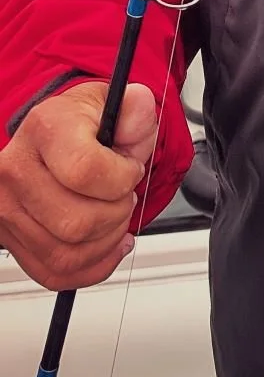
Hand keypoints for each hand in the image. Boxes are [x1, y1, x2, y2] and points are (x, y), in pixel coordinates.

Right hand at [0, 81, 156, 289]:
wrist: (56, 137)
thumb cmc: (85, 124)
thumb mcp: (116, 103)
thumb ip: (136, 109)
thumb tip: (137, 116)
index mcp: (46, 129)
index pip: (85, 171)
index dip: (122, 177)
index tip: (129, 170)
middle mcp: (16, 169)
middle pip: (76, 223)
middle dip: (117, 213)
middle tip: (123, 196)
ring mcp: (7, 208)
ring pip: (66, 254)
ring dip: (106, 241)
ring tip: (114, 216)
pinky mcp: (10, 237)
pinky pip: (54, 272)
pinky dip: (91, 266)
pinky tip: (108, 244)